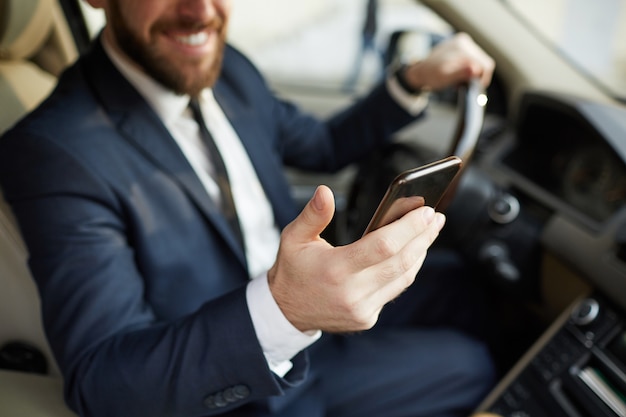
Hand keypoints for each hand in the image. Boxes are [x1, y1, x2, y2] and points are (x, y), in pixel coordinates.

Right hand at [267, 185, 445, 332]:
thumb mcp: (293, 238)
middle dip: (422, 236)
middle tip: (435, 217)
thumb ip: (313, 215)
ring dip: (421, 252)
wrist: (286, 312)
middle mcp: (352, 293)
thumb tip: (325, 192)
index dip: (409, 227)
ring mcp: (362, 309)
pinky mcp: (368, 317)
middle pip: (401, 261)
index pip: (383, 246)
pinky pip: (395, 289)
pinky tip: (413, 251)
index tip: (425, 211)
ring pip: (404, 277)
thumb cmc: (293, 270)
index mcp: (335, 269)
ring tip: (430, 230)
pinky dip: (407, 269)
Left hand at [403, 32, 494, 90]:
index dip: (482, 79)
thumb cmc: (431, 76)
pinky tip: (459, 75)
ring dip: (473, 74)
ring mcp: (464, 43)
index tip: (472, 88)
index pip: (485, 64)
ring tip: (459, 80)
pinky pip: (475, 61)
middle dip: (476, 76)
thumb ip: (460, 73)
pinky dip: (470, 70)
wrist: (420, 72)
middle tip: (462, 84)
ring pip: (480, 62)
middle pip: (484, 62)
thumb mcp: (444, 77)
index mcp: (461, 46)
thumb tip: (475, 70)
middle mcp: (464, 41)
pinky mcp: (463, 48)